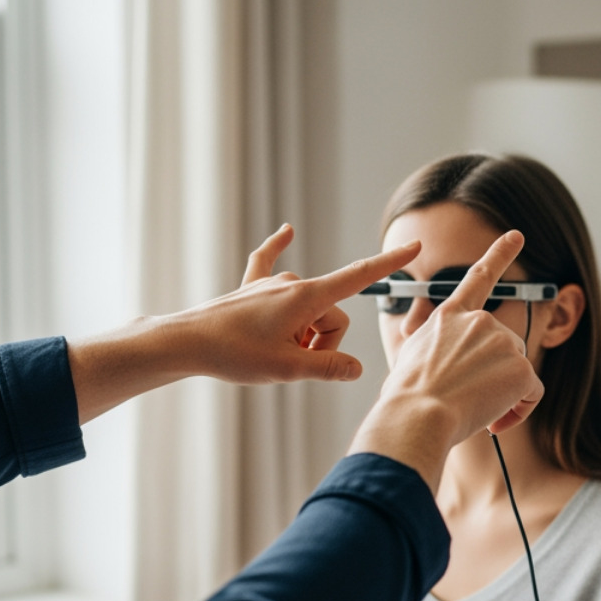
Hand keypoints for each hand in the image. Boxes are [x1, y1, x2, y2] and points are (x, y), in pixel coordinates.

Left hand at [67, 226, 420, 423]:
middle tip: (295, 363)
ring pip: (308, 308)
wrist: (186, 342)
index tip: (413, 247)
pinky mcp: (251, 288)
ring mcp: (271, 284)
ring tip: (272, 352)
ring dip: (303, 332)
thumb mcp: (289, 369)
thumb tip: (356, 368)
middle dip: (324, 342)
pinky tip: (286, 231)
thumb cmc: (235, 356)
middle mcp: (292, 284)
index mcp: (306, 298)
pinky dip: (279, 249)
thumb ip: (329, 367)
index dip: (388, 264)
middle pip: (333, 314)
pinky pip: (269, 262)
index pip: (359, 278)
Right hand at [348, 230, 543, 490]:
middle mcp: (479, 321)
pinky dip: (518, 411)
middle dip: (494, 374)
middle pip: (504, 347)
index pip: (479, 277)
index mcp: (450, 315)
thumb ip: (428, 336)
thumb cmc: (406, 394)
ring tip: (473, 410)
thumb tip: (430, 326)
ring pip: (517, 372)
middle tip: (468, 399)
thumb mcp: (410, 353)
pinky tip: (494, 420)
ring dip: (503, 395)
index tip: (517, 235)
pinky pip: (531, 394)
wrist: (417, 415)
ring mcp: (503, 342)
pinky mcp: (521, 368)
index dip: (500, 253)